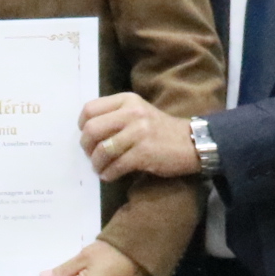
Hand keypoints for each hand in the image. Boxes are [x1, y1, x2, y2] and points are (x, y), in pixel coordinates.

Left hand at [79, 93, 200, 179]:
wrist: (192, 142)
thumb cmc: (161, 130)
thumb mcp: (138, 113)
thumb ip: (115, 116)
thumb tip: (87, 134)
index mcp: (127, 100)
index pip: (90, 109)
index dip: (82, 126)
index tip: (88, 137)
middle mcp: (132, 113)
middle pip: (92, 129)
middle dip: (86, 147)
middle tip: (91, 156)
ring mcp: (139, 132)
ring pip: (102, 150)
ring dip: (97, 164)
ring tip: (100, 168)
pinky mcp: (144, 153)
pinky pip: (116, 166)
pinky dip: (108, 173)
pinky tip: (110, 175)